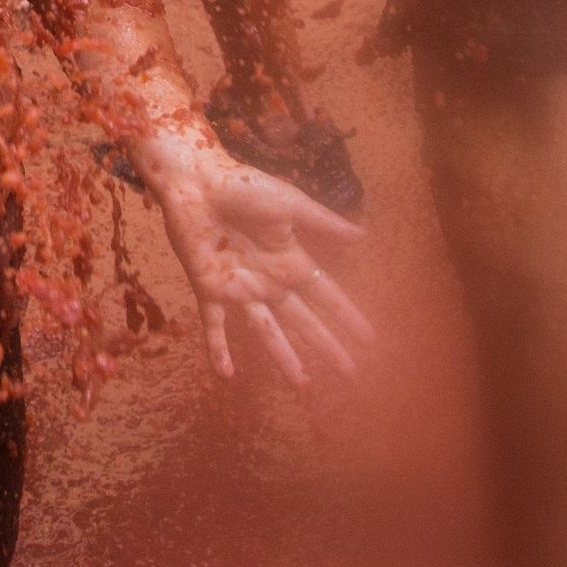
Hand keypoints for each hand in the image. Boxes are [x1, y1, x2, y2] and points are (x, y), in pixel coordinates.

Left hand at [142, 141, 370, 384]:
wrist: (195, 180)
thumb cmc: (244, 186)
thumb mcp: (290, 203)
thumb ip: (324, 223)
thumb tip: (364, 235)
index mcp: (290, 260)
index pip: (327, 296)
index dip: (348, 317)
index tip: (371, 342)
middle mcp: (268, 280)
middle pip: (304, 321)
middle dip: (327, 347)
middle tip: (351, 375)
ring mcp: (239, 287)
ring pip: (266, 331)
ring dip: (284, 358)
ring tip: (302, 387)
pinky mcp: (208, 288)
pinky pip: (214, 324)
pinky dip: (217, 349)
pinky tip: (226, 375)